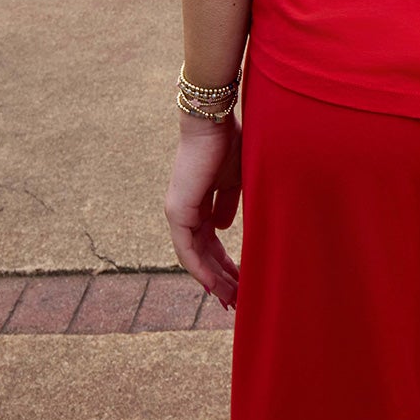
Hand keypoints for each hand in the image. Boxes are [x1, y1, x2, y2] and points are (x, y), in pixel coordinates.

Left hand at [165, 112, 241, 309]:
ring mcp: (178, 213)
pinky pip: (187, 250)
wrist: (214, 121)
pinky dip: (201, 270)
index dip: (224, 263)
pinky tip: (215, 285)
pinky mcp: (178, 211)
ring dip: (214, 279)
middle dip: (222, 278)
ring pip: (195, 257)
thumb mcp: (235, 179)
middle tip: (239, 299)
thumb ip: (229, 203)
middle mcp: (184, 211)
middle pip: (203, 254)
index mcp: (198, 203)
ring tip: (233, 299)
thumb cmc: (228, 142)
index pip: (209, 242)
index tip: (241, 280)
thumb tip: (226, 227)